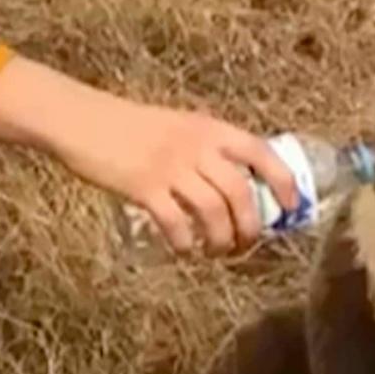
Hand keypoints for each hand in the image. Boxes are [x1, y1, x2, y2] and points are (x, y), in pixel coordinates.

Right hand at [0, 57, 298, 254]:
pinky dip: (186, 244)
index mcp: (210, 129)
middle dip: (251, 227)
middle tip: (246, 246)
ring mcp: (170, 167)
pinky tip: (184, 250)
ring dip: (222, 241)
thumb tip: (237, 187)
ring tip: (217, 253)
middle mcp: (197, 147)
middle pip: (241, 194)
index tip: (289, 208)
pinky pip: (177, 224)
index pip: (261, 154)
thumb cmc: (132, 127)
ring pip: (214, 214)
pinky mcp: (144, 187)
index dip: (283, 183)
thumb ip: (207, 150)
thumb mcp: (180, 127)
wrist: (84, 120)